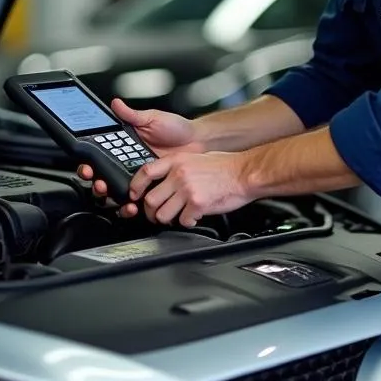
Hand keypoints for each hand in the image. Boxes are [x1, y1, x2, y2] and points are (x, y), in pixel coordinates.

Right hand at [77, 98, 204, 203]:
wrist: (198, 141)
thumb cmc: (176, 128)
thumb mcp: (153, 118)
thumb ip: (132, 115)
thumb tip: (115, 104)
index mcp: (124, 145)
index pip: (100, 156)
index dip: (90, 163)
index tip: (87, 167)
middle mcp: (128, 162)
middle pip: (104, 177)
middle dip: (97, 183)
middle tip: (100, 183)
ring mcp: (139, 177)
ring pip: (118, 191)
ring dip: (112, 197)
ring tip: (114, 195)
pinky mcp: (152, 188)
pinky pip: (138, 200)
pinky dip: (132, 205)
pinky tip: (133, 205)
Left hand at [125, 150, 253, 226]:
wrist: (245, 172)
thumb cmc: (225, 165)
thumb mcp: (195, 157)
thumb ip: (177, 167)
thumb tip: (163, 181)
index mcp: (176, 161)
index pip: (145, 173)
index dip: (136, 187)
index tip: (135, 195)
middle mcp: (179, 175)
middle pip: (150, 200)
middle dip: (151, 212)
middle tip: (156, 215)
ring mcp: (187, 190)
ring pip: (163, 214)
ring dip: (168, 219)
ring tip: (177, 216)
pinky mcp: (197, 204)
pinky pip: (183, 221)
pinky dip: (187, 222)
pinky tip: (194, 216)